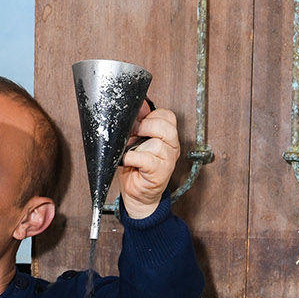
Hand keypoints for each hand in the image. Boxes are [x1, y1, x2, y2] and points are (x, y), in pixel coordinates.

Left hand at [116, 103, 180, 220]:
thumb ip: (138, 122)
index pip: (167, 116)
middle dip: (145, 126)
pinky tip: (127, 160)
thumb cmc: (135, 166)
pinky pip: (146, 159)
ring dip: (138, 145)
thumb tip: (140, 104)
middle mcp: (171, 147)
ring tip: (129, 150)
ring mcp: (168, 160)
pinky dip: (132, 158)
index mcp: (167, 136)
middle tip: (132, 133)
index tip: (137, 120)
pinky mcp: (160, 173)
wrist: (136, 193)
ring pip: (157, 143)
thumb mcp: (135, 139)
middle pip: (165, 127)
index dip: (150, 115)